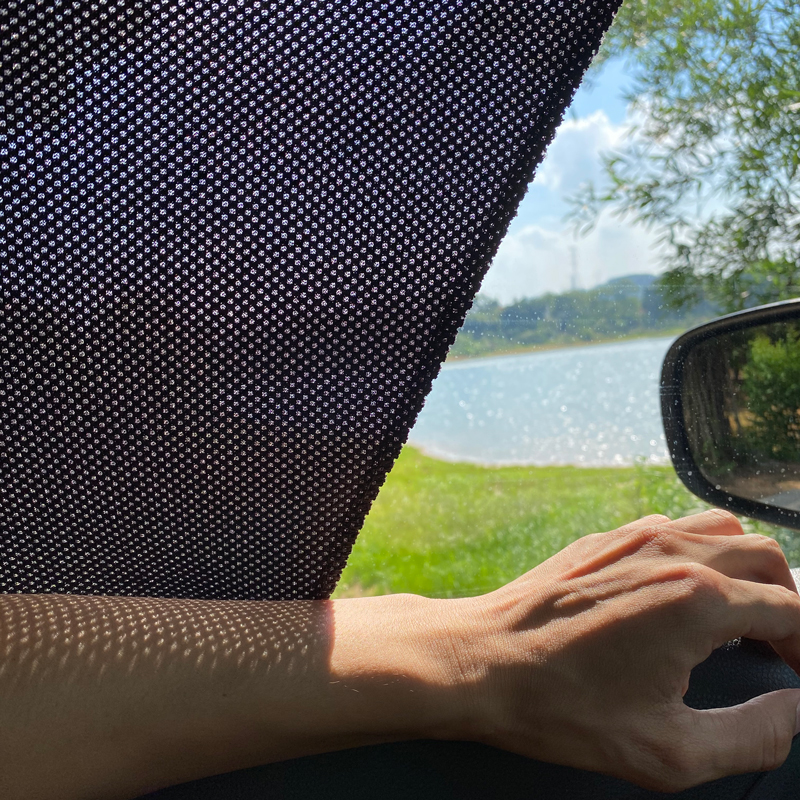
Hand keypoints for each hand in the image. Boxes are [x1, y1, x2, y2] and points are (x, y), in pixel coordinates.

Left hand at [452, 510, 799, 791]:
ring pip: (720, 530)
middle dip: (787, 602)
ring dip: (746, 568)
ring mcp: (633, 537)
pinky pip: (673, 527)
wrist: (480, 661)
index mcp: (696, 600)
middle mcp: (670, 553)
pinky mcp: (604, 538)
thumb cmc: (561, 707)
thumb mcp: (669, 751)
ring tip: (742, 614)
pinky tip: (684, 590)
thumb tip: (793, 712)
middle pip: (766, 558)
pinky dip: (699, 552)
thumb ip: (752, 735)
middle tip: (782, 648)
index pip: (790, 610)